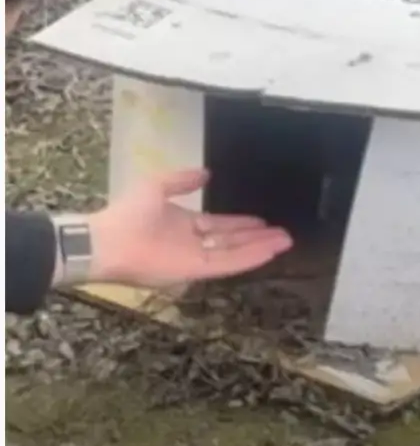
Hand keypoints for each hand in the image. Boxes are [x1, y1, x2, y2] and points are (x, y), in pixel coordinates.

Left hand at [84, 168, 292, 287]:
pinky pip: (227, 265)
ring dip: (260, 247)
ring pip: (235, 253)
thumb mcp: (156, 186)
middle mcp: (192, 243)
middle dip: (258, 237)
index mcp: (183, 225)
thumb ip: (181, 180)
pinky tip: (269, 252)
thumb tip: (206, 173)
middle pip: (232, 241)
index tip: (262, 220)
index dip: (241, 223)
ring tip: (285, 241)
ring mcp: (195, 259)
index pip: (219, 226)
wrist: (108, 241)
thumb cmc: (129, 213)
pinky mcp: (196, 271)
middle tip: (283, 233)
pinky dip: (249, 258)